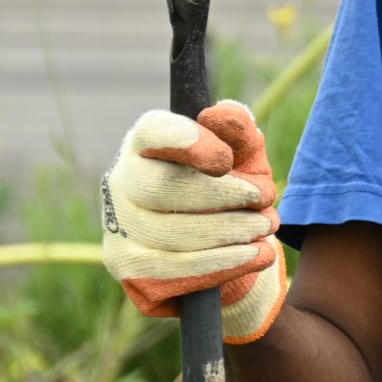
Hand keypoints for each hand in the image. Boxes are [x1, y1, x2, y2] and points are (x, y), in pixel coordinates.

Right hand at [100, 102, 284, 342]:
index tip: (226, 159)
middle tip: (264, 198)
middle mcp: (122, 179)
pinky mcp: (125, 262)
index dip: (188, 142)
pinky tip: (256, 254)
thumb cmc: (228, 189)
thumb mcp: (243, 159)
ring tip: (265, 226)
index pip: (154, 131)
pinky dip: (223, 261)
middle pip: (162, 186)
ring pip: (170, 232)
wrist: (218, 245)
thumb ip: (239, 133)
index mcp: (146, 142)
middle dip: (222, 195)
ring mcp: (117, 223)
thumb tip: (223, 114)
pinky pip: (175, 267)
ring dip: (229, 230)